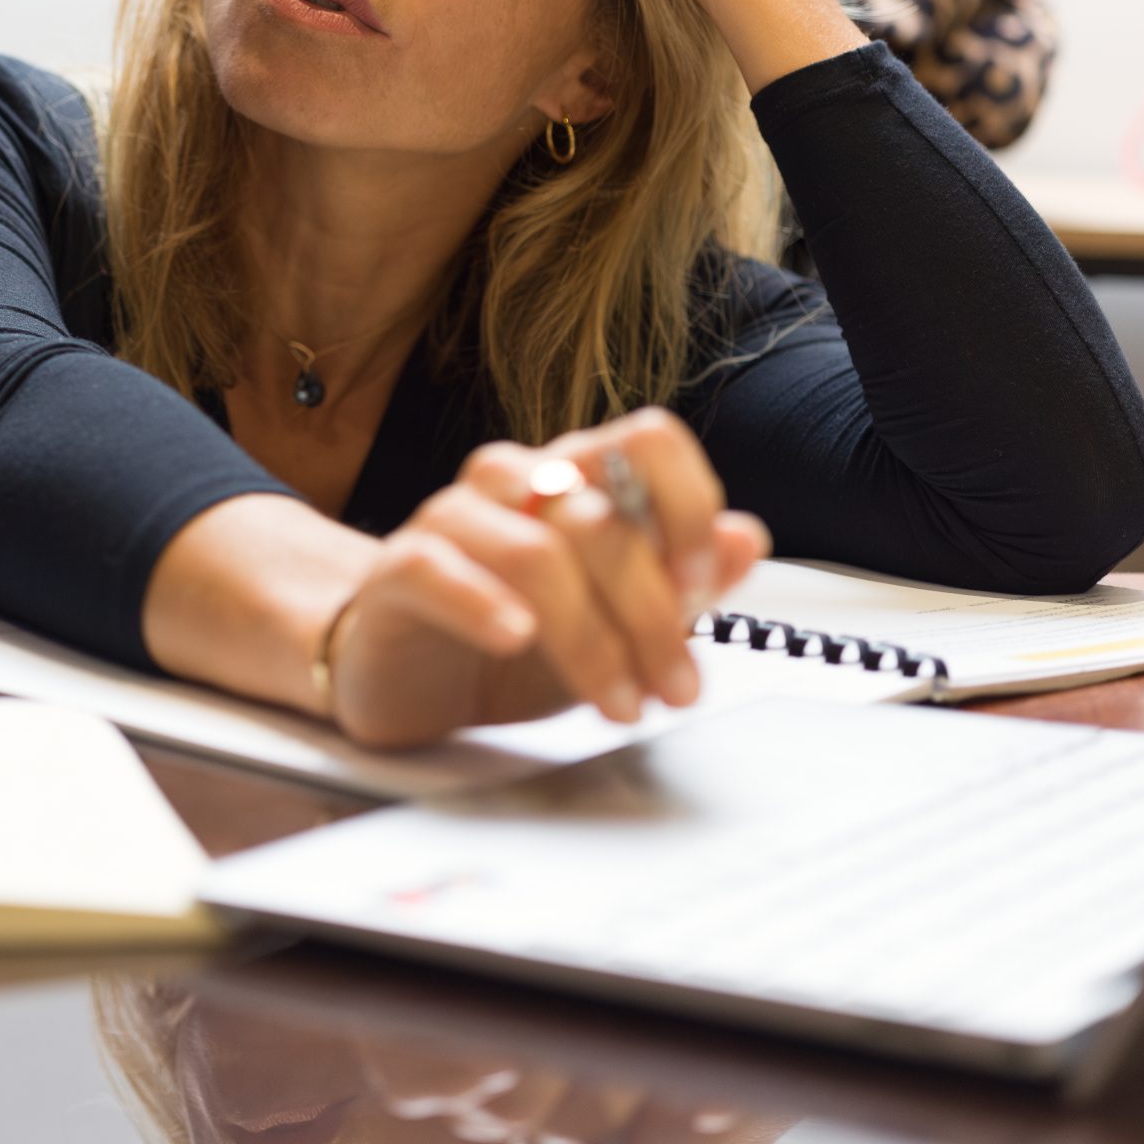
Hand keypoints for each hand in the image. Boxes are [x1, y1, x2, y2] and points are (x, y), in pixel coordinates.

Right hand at [325, 410, 767, 747]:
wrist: (412, 675)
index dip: (687, 506)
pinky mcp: (398, 568)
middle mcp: (515, 480)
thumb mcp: (618, 623)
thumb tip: (745, 538)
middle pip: (597, 516)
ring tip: (617, 703)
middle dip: (651, 613)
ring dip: (590, 637)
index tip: (700, 585)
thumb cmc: (516, 638)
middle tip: (674, 685)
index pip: (646, 440)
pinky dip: (483, 603)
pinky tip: (514, 638)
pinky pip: (438, 568)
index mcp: (575, 475)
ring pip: (534, 552)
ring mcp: (452, 519)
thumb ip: (682, 582)